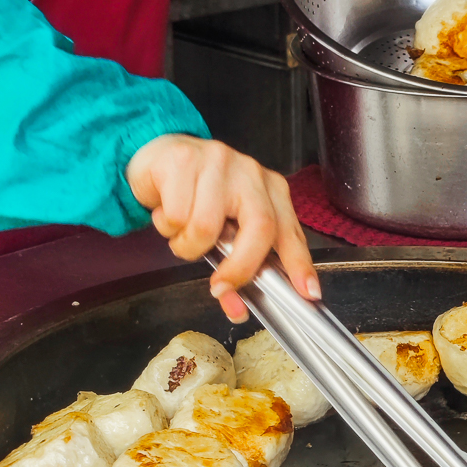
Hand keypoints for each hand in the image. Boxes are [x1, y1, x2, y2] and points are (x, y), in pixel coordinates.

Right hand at [126, 134, 318, 322]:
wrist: (159, 158)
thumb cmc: (197, 196)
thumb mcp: (224, 230)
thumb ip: (234, 267)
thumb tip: (235, 308)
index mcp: (270, 190)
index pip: (290, 232)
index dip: (300, 264)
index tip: (308, 292)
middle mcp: (251, 174)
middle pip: (259, 228)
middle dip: (239, 267)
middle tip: (220, 287)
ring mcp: (219, 162)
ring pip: (206, 227)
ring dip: (188, 245)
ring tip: (182, 233)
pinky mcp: (184, 160)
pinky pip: (177, 214)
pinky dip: (168, 227)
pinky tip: (168, 214)